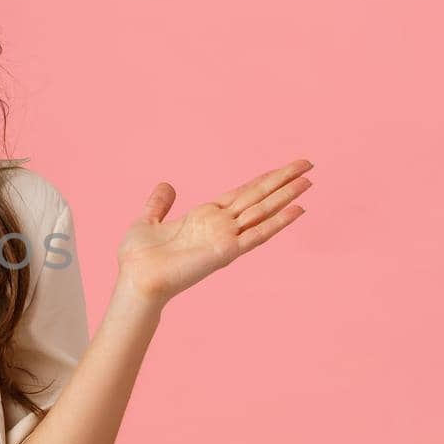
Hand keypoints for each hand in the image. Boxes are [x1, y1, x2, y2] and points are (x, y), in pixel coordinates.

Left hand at [116, 158, 313, 305]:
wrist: (135, 279)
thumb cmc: (138, 257)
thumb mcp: (147, 220)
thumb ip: (159, 203)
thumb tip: (166, 185)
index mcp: (205, 216)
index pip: (242, 193)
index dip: (263, 180)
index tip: (284, 168)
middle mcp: (220, 226)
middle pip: (258, 197)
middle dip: (283, 180)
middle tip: (308, 164)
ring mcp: (225, 238)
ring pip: (263, 211)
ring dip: (286, 196)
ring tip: (309, 181)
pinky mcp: (226, 251)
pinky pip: (258, 234)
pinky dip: (278, 222)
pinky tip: (298, 209)